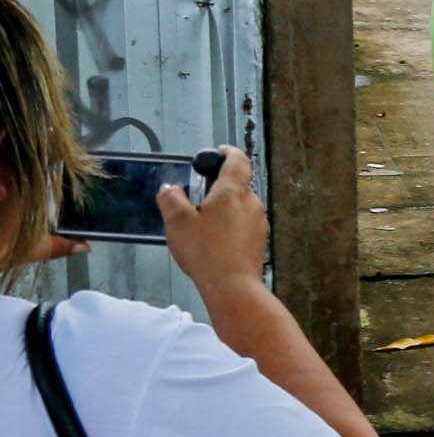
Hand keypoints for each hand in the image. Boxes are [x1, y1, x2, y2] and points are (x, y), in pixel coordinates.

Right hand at [155, 148, 265, 292]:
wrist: (231, 285)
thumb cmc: (206, 252)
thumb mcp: (177, 220)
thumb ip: (171, 198)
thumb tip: (171, 189)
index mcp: (233, 192)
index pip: (237, 160)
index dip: (227, 152)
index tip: (218, 151)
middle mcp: (251, 203)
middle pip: (235, 185)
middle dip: (215, 188)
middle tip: (194, 199)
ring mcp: (258, 222)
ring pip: (238, 206)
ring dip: (220, 209)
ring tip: (199, 225)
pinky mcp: (258, 239)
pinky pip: (241, 224)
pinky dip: (227, 225)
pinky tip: (211, 241)